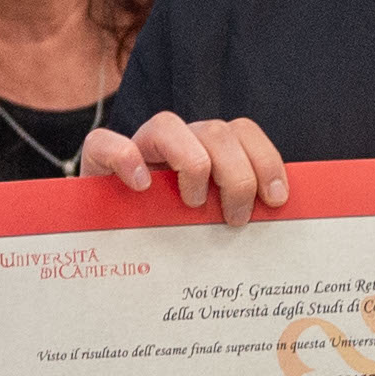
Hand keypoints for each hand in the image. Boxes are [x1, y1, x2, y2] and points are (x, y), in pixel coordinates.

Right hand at [78, 111, 291, 225]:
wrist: (109, 251)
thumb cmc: (170, 238)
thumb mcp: (211, 224)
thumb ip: (237, 211)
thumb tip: (277, 218)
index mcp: (207, 151)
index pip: (242, 132)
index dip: (265, 160)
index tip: (276, 199)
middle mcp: (176, 142)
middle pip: (216, 132)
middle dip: (237, 175)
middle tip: (236, 218)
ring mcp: (136, 147)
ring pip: (168, 125)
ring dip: (191, 164)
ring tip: (192, 205)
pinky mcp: (97, 161)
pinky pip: (104, 142)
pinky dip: (125, 158)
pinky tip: (142, 186)